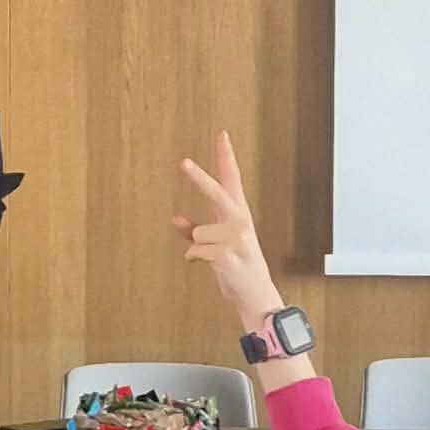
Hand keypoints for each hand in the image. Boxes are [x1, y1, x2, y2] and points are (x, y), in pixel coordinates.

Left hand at [173, 129, 284, 327]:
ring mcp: (236, 238)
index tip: (221, 134)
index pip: (232, 178)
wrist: (255, 295)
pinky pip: (194, 250)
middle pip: (217, 193)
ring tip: (215, 258)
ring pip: (197, 233)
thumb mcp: (217, 244)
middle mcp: (240, 221)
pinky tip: (210, 265)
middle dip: (199, 178)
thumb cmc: (237, 267)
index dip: (225, 156)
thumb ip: (195, 230)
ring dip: (198, 247)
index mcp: (238, 214)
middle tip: (183, 162)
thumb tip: (174, 219)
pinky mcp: (228, 255)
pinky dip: (195, 258)